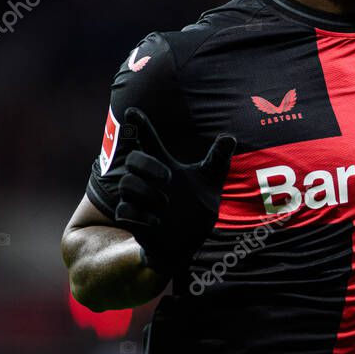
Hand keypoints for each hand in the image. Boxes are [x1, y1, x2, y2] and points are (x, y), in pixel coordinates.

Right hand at [114, 108, 235, 274]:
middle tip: (168, 177)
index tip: (134, 111)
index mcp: (164, 166)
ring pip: (127, 184)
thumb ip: (217, 160)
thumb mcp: (210, 182)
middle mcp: (148, 180)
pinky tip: (158, 221)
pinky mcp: (134, 219)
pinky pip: (125, 210)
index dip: (141, 125)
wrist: (187, 243)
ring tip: (167, 204)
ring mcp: (139, 199)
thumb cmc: (196, 208)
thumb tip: (230, 137)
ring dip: (147, 193)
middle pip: (133, 159)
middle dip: (147, 165)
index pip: (148, 140)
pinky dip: (141, 215)